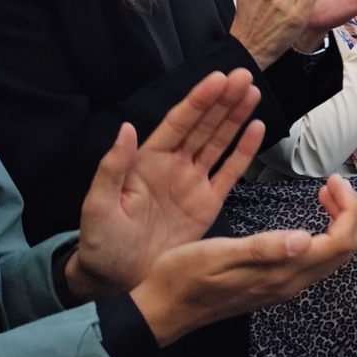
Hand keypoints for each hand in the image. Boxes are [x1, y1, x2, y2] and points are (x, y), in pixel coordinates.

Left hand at [67, 70, 265, 297]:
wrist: (118, 280)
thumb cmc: (102, 243)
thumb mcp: (99, 205)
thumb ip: (113, 167)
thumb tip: (126, 128)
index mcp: (147, 162)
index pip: (178, 123)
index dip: (199, 101)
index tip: (218, 79)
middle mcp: (173, 166)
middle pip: (203, 125)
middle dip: (223, 100)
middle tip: (243, 76)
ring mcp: (193, 183)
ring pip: (219, 141)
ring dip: (236, 117)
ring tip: (253, 92)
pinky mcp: (208, 203)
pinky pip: (230, 172)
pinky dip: (244, 151)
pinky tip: (257, 128)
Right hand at [129, 176, 356, 346]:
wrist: (161, 309)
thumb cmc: (183, 276)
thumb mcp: (219, 254)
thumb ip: (264, 248)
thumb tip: (306, 239)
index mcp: (283, 272)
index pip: (341, 241)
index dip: (349, 208)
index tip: (333, 181)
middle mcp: (291, 283)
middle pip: (344, 249)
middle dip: (349, 212)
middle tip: (331, 184)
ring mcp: (284, 287)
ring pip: (332, 256)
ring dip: (337, 223)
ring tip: (322, 195)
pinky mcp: (275, 285)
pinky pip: (315, 261)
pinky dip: (322, 234)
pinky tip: (304, 220)